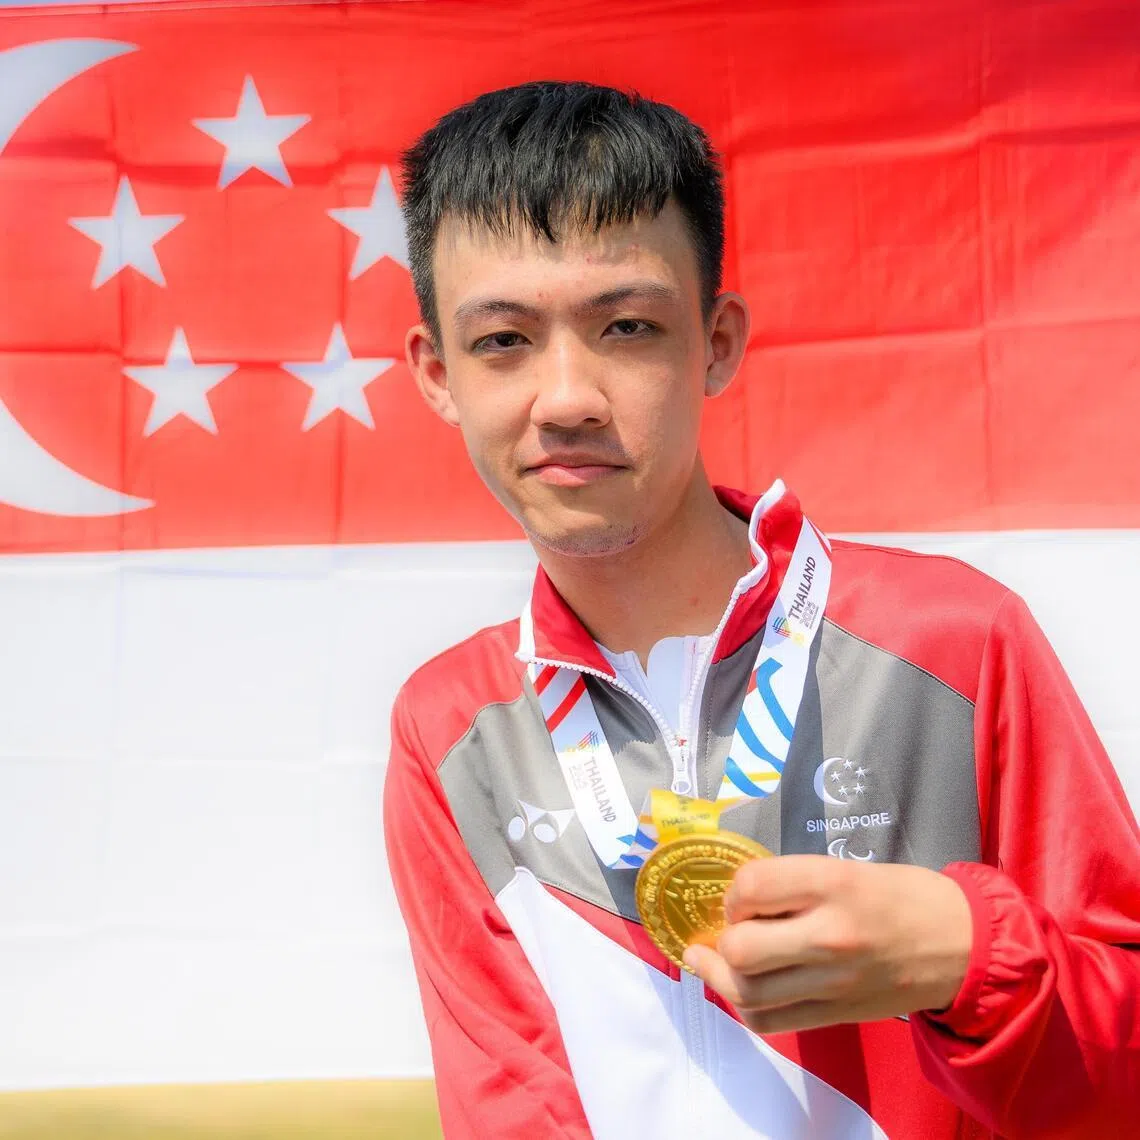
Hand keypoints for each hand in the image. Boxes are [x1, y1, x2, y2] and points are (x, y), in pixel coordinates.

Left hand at [682, 855, 972, 1034]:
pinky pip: (772, 1022)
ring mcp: (834, 981)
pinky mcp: (839, 1014)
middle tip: (727, 928)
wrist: (965, 944)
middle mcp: (830, 934)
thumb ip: (796, 883)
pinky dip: (745, 1007)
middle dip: (722, 938)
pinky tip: (738, 988)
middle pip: (742, 948)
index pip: (753, 886)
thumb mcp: (848, 868)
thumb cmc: (904, 895)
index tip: (741, 896)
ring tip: (709, 961)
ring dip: (718, 977)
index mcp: (833, 884)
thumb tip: (741, 900)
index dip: (734, 891)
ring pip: (750, 992)